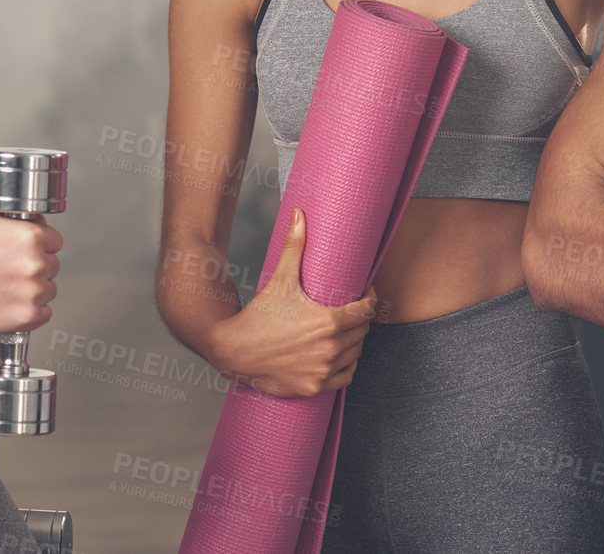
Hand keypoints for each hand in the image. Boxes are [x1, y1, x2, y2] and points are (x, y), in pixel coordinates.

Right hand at [0, 212, 61, 332]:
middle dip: (36, 269)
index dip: (41, 247)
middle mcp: (36, 262)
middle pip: (53, 266)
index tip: (26, 254)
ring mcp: (34, 290)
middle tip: (11, 271)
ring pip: (50, 289)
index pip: (56, 242)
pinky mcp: (28, 315)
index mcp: (32, 236)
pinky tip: (13, 303)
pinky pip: (45, 313)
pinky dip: (32, 311)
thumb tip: (41, 225)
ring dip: (34, 290)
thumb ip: (23, 223)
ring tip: (8, 287)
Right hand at [209, 209, 377, 398]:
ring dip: (354, 343)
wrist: (234, 351)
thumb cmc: (259, 315)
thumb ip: (294, 247)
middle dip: (360, 319)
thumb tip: (300, 215)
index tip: (365, 294)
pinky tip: (339, 356)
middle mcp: (330, 349)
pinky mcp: (315, 387)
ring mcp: (324, 371)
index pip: (367, 310)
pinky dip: (346, 366)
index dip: (370, 299)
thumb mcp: (280, 279)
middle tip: (351, 310)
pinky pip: (346, 377)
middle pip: (363, 332)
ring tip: (345, 331)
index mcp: (329, 322)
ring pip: (356, 354)